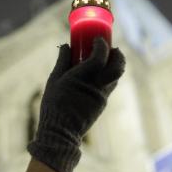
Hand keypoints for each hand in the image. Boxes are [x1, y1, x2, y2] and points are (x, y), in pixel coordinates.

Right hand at [27, 37, 124, 171]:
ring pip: (116, 77)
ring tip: (107, 59)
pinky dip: (109, 76)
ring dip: (115, 65)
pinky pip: (110, 86)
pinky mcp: (103, 103)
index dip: (102, 45)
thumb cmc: (54, 104)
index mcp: (82, 77)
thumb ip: (62, 62)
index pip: (100, 56)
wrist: (61, 132)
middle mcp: (96, 86)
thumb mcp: (54, 80)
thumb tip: (65, 45)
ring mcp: (102, 96)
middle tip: (111, 48)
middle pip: (117, 67)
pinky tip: (100, 74)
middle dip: (118, 54)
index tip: (98, 39)